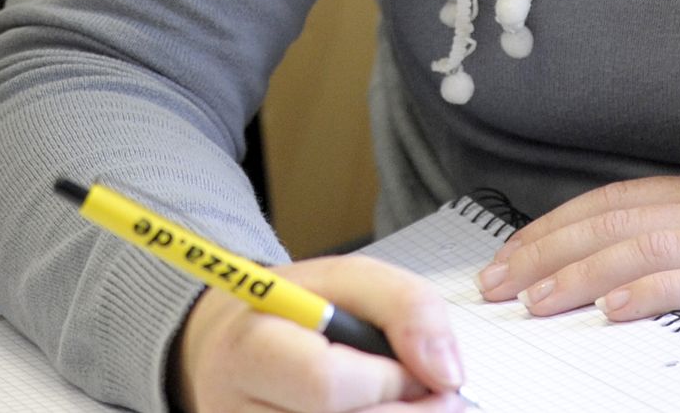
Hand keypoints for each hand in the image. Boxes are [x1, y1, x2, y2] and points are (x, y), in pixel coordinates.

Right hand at [171, 252, 465, 412]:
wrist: (235, 350)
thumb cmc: (295, 315)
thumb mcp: (346, 280)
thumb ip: (405, 306)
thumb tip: (444, 372)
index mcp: (249, 348)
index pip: (325, 383)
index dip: (388, 381)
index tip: (415, 369)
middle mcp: (236, 410)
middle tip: (434, 396)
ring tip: (402, 403)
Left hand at [475, 158, 679, 342]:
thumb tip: (665, 268)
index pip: (613, 201)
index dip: (555, 224)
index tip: (509, 252)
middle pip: (610, 219)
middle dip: (543, 249)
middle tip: (493, 282)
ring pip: (639, 244)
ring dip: (576, 272)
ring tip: (532, 299)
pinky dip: (648, 289)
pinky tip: (613, 308)